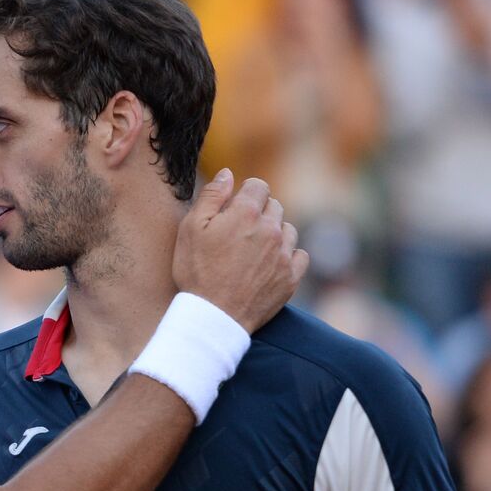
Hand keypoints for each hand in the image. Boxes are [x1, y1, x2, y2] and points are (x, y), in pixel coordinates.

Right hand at [173, 170, 306, 333]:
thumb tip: (228, 174)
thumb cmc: (197, 272)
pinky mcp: (291, 277)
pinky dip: (288, 256)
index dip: (245, 194)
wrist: (213, 317)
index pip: (258, 186)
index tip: (235, 209)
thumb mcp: (191, 229)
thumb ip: (211, 196)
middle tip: (239, 233)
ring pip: (288, 230)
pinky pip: (300, 255)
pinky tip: (270, 264)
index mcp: (247, 213)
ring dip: (274, 234)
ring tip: (253, 251)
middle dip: (259, 213)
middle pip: (274, 206)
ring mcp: (284, 254)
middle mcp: (271, 229)